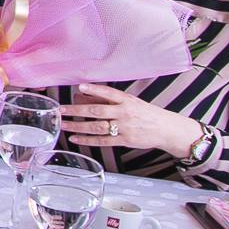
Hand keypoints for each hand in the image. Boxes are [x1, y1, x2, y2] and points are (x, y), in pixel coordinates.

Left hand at [61, 83, 202, 158]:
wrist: (166, 129)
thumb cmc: (145, 113)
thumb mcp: (129, 102)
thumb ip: (107, 99)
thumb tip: (82, 94)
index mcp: (127, 100)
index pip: (109, 92)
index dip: (94, 89)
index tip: (80, 87)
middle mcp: (125, 113)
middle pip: (97, 111)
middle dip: (77, 110)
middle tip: (62, 109)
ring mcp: (125, 127)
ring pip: (97, 127)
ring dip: (78, 126)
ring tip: (64, 124)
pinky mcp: (125, 140)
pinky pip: (102, 141)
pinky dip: (87, 140)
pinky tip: (75, 138)